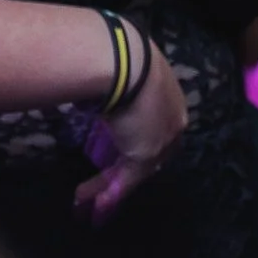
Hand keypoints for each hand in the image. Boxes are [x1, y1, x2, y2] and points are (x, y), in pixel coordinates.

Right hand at [73, 36, 188, 220]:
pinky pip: (127, 179)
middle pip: (146, 149)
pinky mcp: (146, 154)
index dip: (134, 137)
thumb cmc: (116, 52)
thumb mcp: (118, 63)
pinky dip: (109, 193)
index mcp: (168, 92)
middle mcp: (172, 117)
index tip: (114, 146)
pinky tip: (93, 204)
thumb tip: (85, 69)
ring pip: (134, 168)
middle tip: (105, 179)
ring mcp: (162, 138)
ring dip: (108, 185)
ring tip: (85, 199)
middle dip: (122, 167)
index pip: (154, 123)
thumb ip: (109, 75)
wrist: (124, 59)